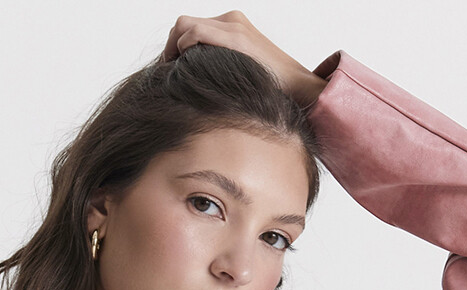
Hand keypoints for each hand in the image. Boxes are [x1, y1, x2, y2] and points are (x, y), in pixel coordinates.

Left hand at [160, 10, 326, 107]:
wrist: (299, 89)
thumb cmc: (270, 90)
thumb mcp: (239, 74)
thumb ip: (219, 69)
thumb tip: (194, 85)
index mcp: (232, 27)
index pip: (190, 27)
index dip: (174, 48)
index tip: (169, 72)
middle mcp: (231, 21)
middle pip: (183, 24)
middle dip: (170, 48)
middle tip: (167, 74)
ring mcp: (233, 26)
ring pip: (184, 26)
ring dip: (173, 49)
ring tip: (173, 75)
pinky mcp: (236, 37)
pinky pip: (195, 33)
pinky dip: (182, 48)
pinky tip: (184, 70)